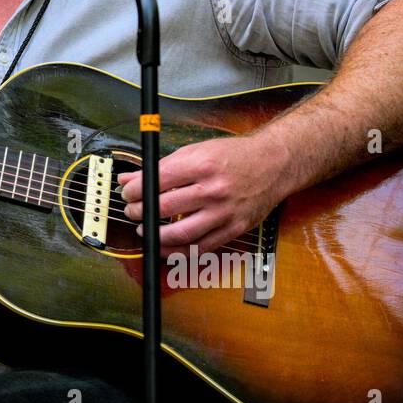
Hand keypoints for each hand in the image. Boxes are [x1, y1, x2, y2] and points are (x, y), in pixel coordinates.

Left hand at [116, 135, 290, 255]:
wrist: (274, 164)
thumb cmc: (233, 156)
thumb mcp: (195, 151)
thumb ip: (160, 167)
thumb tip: (129, 179)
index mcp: (202, 165)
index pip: (157, 181)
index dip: (135, 190)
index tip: (128, 192)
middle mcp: (214, 189)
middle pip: (165, 207)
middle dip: (140, 212)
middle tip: (132, 210)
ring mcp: (225, 212)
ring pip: (181, 233)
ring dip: (155, 235)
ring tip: (144, 229)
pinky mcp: (234, 228)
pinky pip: (201, 248)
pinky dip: (178, 251)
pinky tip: (165, 246)